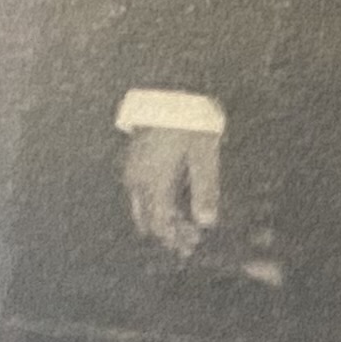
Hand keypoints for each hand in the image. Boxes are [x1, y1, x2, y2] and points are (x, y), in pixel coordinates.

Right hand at [120, 127, 221, 258]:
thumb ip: (206, 189)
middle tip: (188, 244)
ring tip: (180, 230)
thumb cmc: (189, 124)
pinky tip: (170, 207)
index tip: (193, 244)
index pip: (161, 223)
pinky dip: (154, 206)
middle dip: (168, 234)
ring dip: (160, 221)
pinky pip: (140, 195)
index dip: (176, 237)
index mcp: (154, 182)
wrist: (167, 97)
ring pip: (141, 209)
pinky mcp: (133, 164)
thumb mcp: (204, 155)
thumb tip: (207, 222)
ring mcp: (132, 172)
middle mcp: (138, 181)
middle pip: (149, 219)